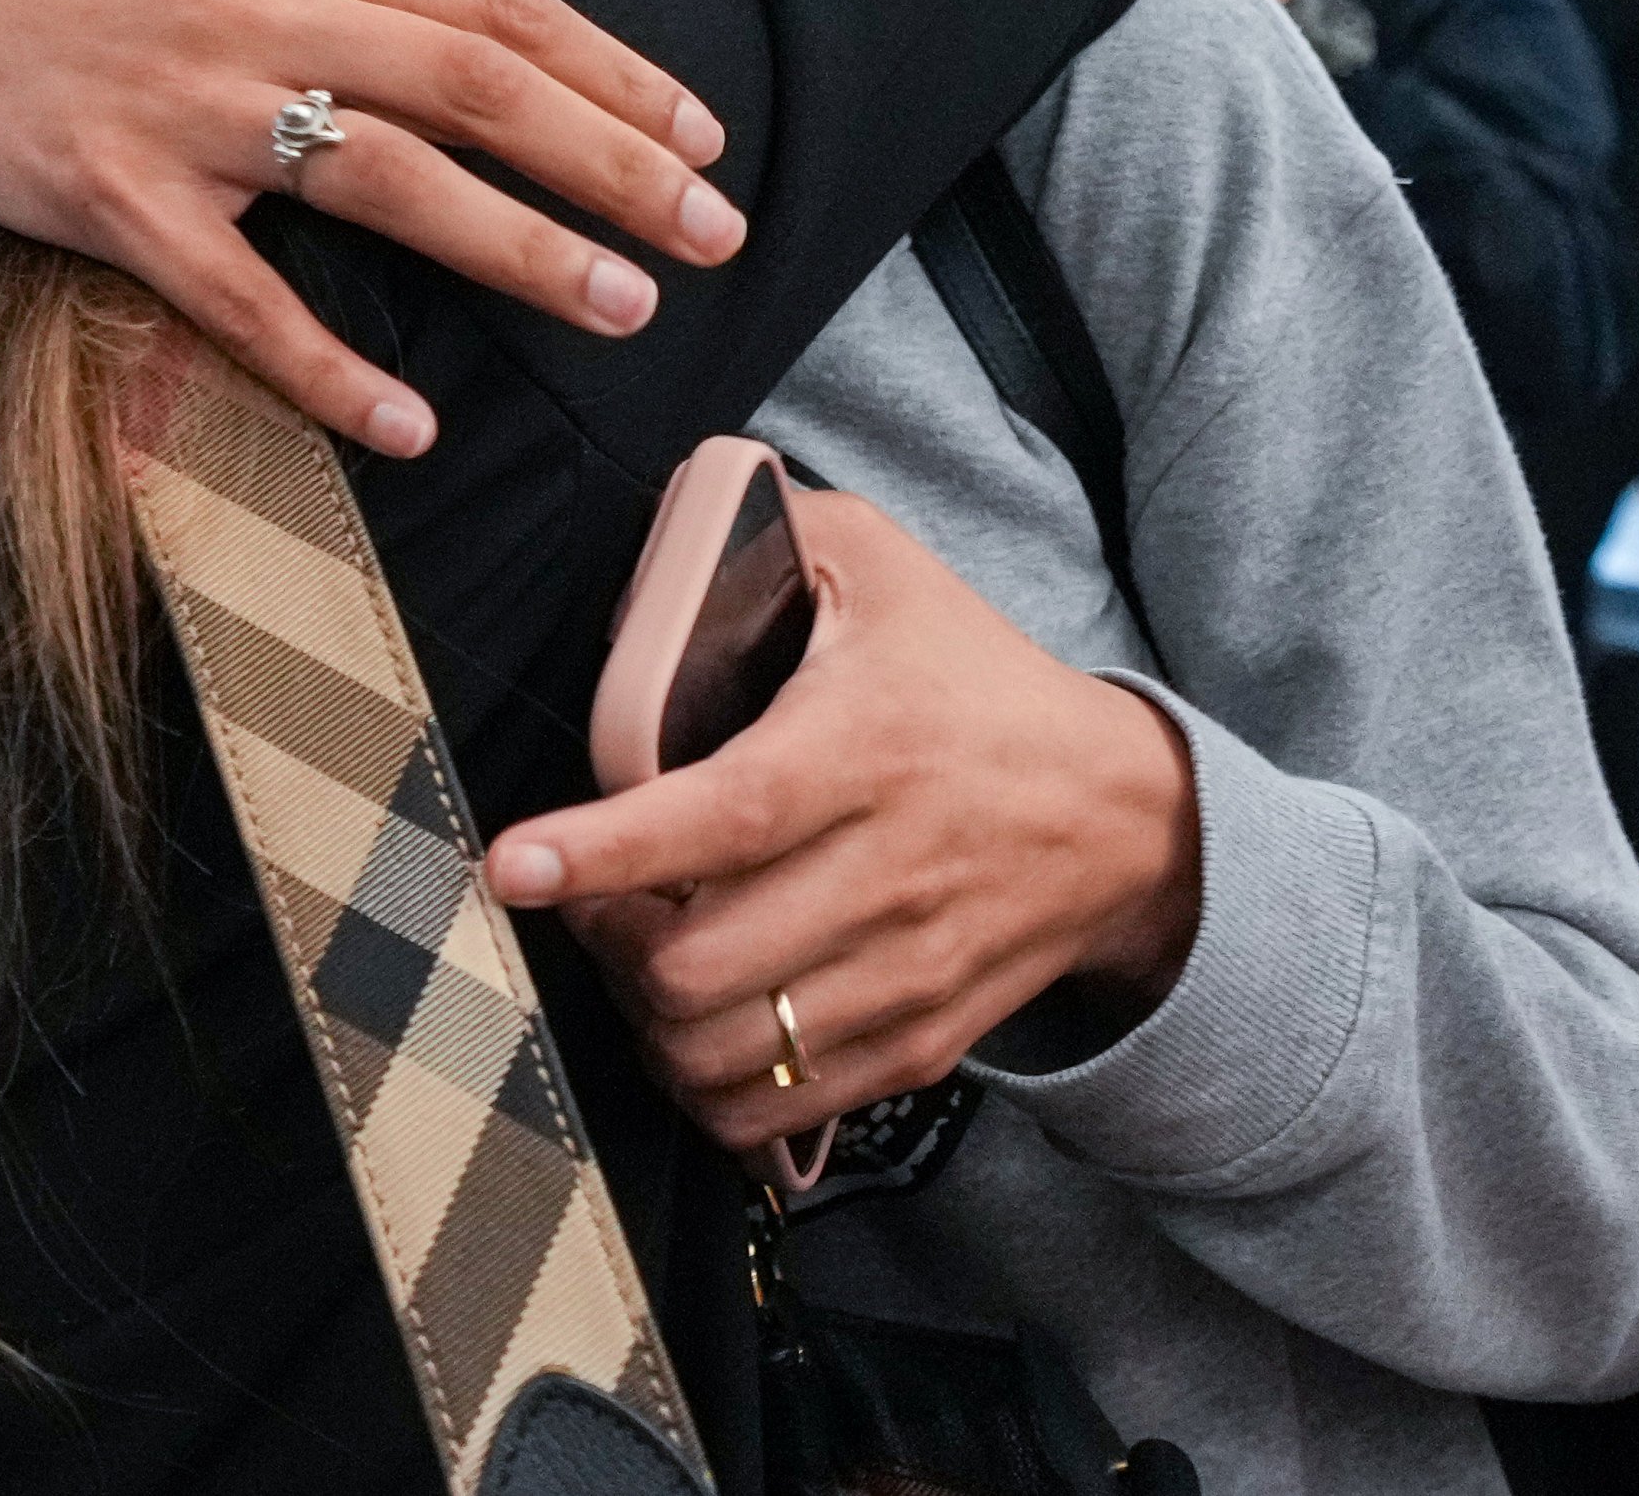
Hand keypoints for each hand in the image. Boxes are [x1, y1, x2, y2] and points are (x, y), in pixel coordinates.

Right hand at [0, 0, 741, 457]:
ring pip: (387, 184)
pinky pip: (240, 300)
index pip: (497, 5)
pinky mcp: (121, 204)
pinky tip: (410, 426)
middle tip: (717, 236)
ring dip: (518, 252)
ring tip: (622, 311)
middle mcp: (263, 11)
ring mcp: (192, 112)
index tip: (702, 140)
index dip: (613, 73)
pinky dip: (327, 368)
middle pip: (476, 89)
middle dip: (614, 166)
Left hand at [487, 488, 1200, 1151]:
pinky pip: (776, 1107)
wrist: (1124, 817)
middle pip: (700, 965)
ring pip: (727, 1051)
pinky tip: (691, 1023)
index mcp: (865, 748)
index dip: (606, 850)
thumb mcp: (883, 566)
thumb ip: (760, 531)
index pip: (722, 816)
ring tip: (636, 953)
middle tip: (584, 895)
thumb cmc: (973, 681)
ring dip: (643, 1018)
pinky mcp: (919, 1042)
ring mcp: (907, 973)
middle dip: (604, 942)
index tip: (514, 864)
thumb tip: (650, 557)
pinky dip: (706, 1085)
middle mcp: (890, 873)